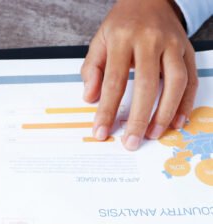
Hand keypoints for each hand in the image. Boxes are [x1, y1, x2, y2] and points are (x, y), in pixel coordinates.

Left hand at [81, 0, 197, 150]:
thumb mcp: (99, 40)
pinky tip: (177, 121)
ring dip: (165, 112)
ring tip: (154, 134)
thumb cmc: (121, 24)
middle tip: (131, 141)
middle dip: (139, 118)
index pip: (113, 81)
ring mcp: (172, 45)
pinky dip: (185, 102)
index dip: (106, 109)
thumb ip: (91, 69)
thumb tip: (90, 98)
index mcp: (122, 39)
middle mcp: (150, 40)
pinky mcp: (187, 50)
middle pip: (146, 84)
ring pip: (175, 82)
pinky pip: (191, 79)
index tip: (100, 132)